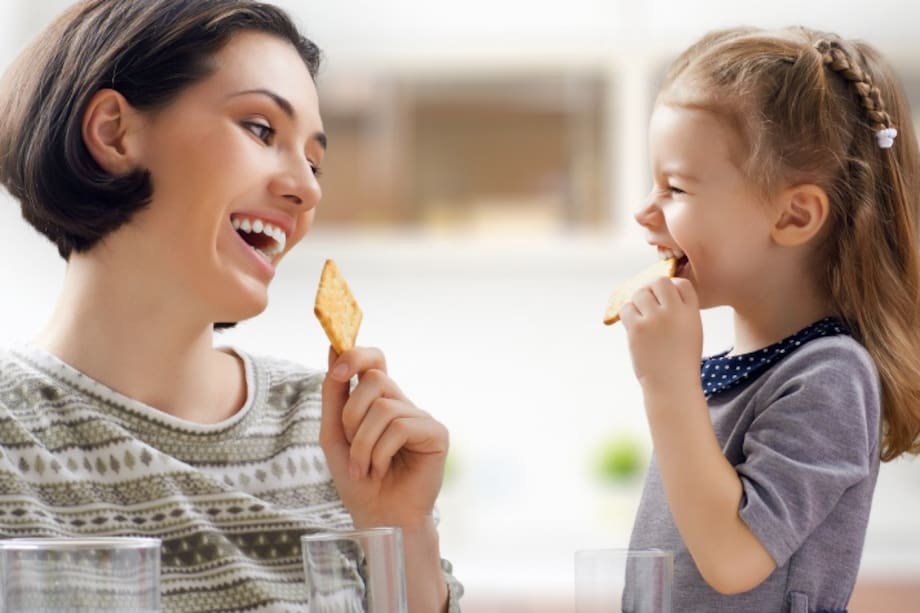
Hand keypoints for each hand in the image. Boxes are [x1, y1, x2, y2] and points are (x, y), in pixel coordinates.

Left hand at [320, 346, 448, 528]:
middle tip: (350, 444)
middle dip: (351, 414)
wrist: (378, 517)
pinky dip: (381, 452)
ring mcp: (420, 417)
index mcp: (378, 401)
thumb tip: (333, 348)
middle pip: (376, 378)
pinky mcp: (436, 433)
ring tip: (365, 468)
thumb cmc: (357, 479)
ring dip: (363, 444)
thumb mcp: (334, 434)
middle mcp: (401, 404)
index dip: (357, 354)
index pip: (374, 359)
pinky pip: (401, 427)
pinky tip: (382, 470)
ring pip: (384, 407)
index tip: (337, 368)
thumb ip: (334, 394)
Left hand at [619, 277, 702, 392]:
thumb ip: (680, 311)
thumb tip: (657, 292)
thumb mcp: (691, 332)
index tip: (664, 299)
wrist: (672, 385)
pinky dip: (627, 314)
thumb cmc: (680, 361)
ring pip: (639, 293)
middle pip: (659, 282)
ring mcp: (655, 319)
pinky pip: (626, 309)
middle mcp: (674, 312)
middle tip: (648, 304)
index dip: (671, 287)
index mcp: (691, 313)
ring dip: (637, 302)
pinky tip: (633, 325)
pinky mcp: (637, 328)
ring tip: (641, 317)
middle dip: (651, 290)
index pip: (681, 284)